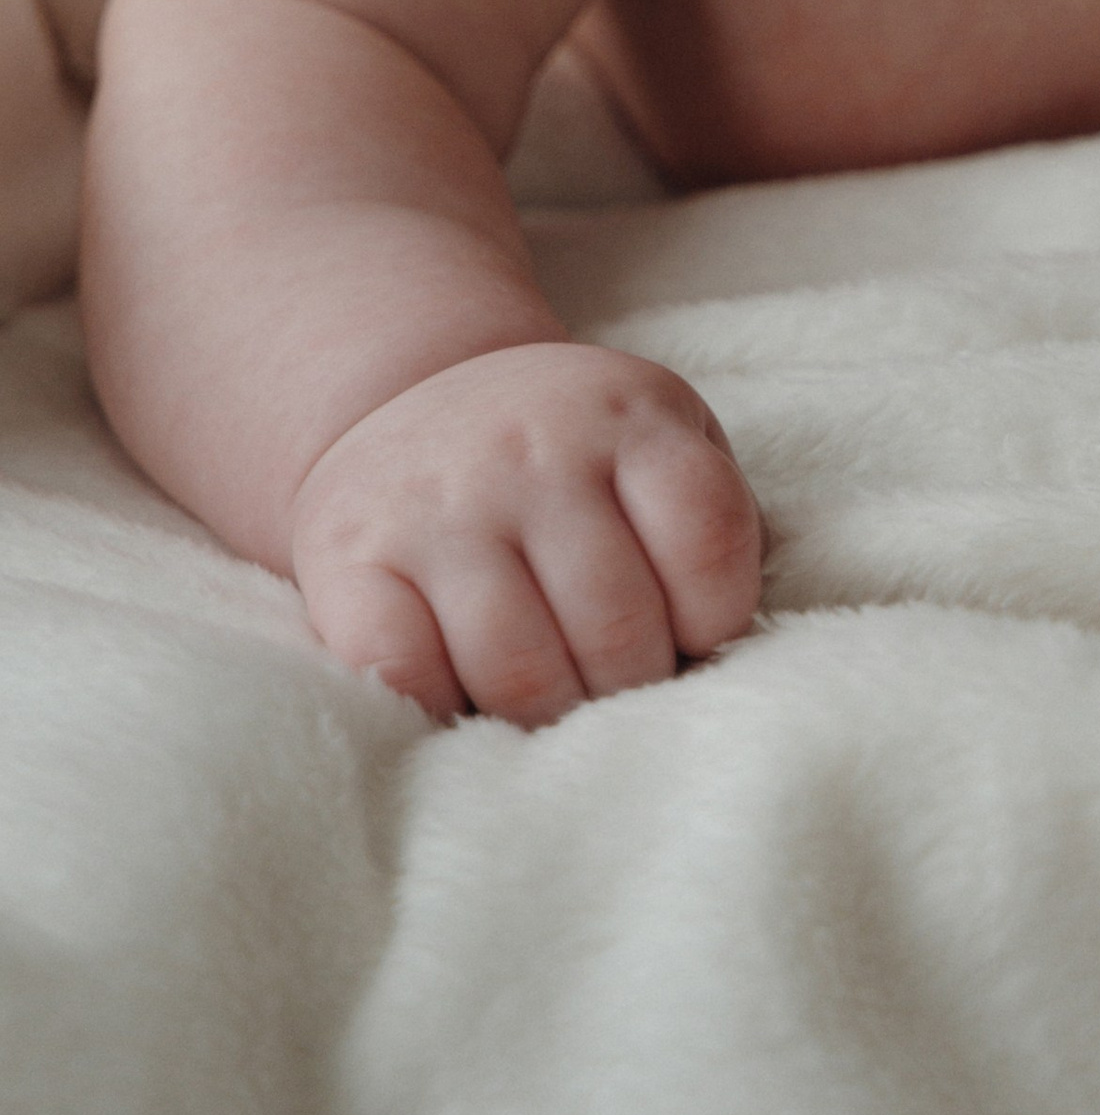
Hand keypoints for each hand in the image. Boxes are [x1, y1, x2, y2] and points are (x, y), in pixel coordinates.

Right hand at [290, 341, 765, 723]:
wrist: (409, 397)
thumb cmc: (566, 457)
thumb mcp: (654, 441)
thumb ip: (708, 522)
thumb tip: (731, 650)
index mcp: (630, 415)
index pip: (708, 541)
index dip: (715, 619)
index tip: (690, 636)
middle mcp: (535, 450)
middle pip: (619, 625)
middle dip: (630, 685)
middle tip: (616, 687)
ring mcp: (441, 504)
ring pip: (521, 673)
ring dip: (549, 717)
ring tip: (554, 704)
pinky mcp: (351, 558)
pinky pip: (409, 678)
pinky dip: (444, 711)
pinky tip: (463, 692)